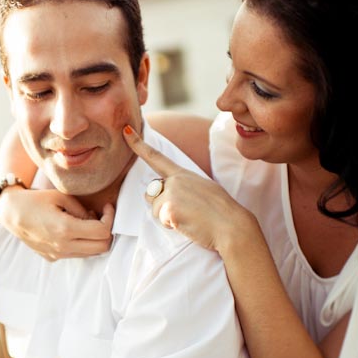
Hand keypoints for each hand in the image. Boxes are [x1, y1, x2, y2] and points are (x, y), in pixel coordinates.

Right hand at [0, 187, 114, 260]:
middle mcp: (63, 246)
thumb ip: (82, 210)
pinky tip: (73, 229)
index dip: (111, 218)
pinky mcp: (52, 257)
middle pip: (102, 248)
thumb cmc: (35, 200)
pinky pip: (77, 254)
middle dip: (107, 232)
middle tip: (102, 216)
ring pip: (91, 253)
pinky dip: (82, 243)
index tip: (107, 207)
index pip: (102, 232)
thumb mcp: (60, 196)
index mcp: (65, 229)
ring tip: (86, 221)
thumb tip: (96, 219)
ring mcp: (57, 254)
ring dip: (95, 239)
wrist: (11, 213)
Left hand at [124, 125, 250, 252]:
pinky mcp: (169, 209)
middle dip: (161, 204)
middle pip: (151, 192)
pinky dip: (172, 225)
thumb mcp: (203, 187)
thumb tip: (165, 191)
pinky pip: (161, 220)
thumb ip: (182, 185)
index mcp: (183, 173)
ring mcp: (172, 194)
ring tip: (189, 218)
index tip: (125, 131)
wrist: (232, 226)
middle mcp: (175, 180)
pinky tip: (188, 224)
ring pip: (154, 209)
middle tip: (187, 210)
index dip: (138, 144)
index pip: (156, 156)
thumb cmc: (220, 211)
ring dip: (166, 216)